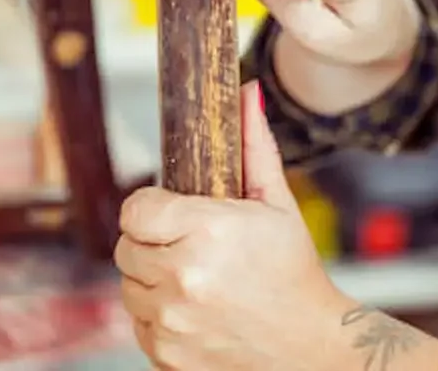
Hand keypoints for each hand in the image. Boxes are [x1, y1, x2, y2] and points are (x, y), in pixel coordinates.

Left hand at [115, 82, 354, 369]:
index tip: (171, 213)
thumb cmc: (294, 273)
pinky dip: (158, 317)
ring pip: (129, 287)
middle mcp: (183, 276)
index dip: (151, 208)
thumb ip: (254, 147)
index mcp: (208, 230)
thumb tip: (247, 94)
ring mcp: (172, 320)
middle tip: (190, 247)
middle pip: (126, 247)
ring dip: (153, 280)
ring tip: (196, 279)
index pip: (135, 209)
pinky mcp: (166, 355)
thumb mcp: (278, 204)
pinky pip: (139, 324)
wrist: (312, 348)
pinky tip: (195, 309)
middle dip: (152, 243)